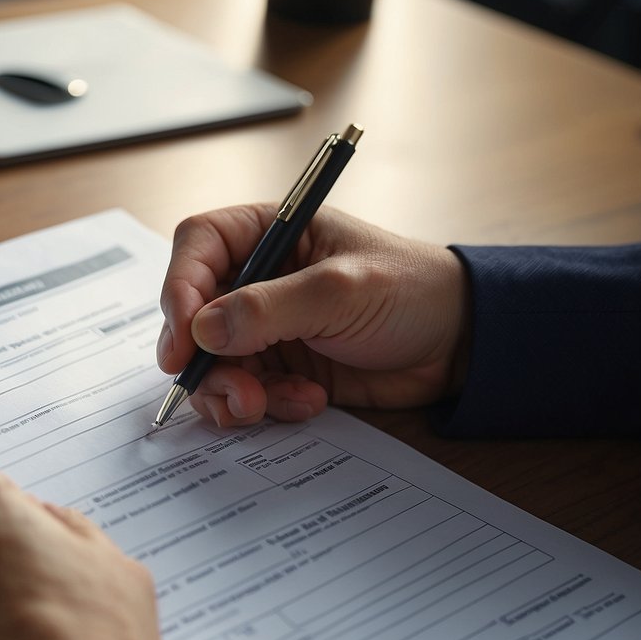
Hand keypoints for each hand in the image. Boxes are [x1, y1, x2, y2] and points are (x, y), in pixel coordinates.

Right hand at [157, 204, 470, 426]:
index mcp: (268, 233)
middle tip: (232, 390)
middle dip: (205, 360)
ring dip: (231, 391)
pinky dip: (264, 406)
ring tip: (266, 405)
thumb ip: (269, 308)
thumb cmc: (412, 292)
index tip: (184, 338)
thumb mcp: (341, 291)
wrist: (460, 346)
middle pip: (192, 315)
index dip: (180, 289)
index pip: (197, 248)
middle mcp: (256, 279)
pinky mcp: (279, 368)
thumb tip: (203, 330)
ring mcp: (264, 327)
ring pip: (211, 363)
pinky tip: (308, 402)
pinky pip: (244, 393)